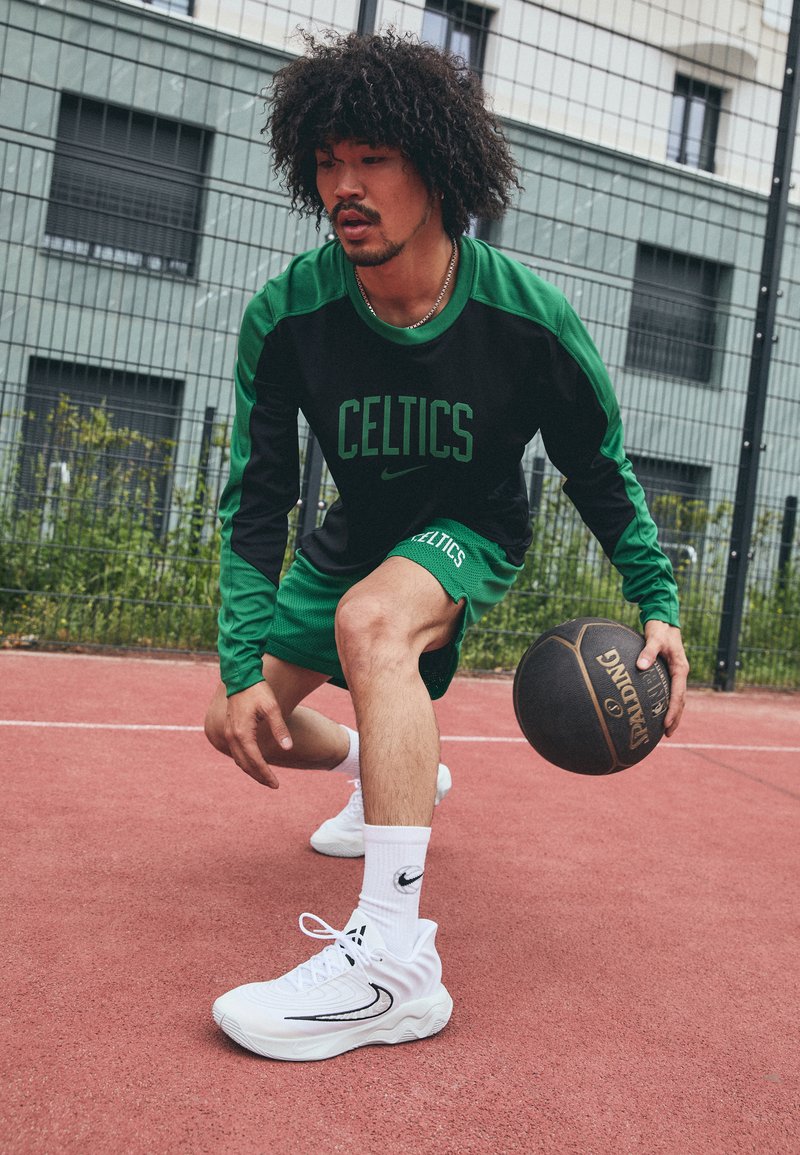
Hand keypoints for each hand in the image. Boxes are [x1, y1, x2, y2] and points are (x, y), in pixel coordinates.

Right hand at [224, 681, 292, 787]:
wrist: (241, 677)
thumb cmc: (258, 691)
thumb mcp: (272, 708)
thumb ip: (279, 728)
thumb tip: (288, 748)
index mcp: (242, 733)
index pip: (255, 760)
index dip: (266, 774)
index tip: (276, 784)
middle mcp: (232, 736)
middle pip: (245, 764)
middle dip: (259, 776)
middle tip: (273, 785)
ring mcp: (228, 733)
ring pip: (238, 760)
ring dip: (251, 771)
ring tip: (265, 778)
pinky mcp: (228, 730)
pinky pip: (235, 752)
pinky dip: (245, 761)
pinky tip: (254, 763)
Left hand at [637, 620, 688, 736]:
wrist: (664, 619)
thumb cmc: (659, 629)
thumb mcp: (653, 639)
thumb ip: (647, 652)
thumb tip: (640, 666)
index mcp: (680, 668)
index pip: (678, 694)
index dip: (673, 711)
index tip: (666, 724)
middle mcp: (681, 672)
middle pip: (681, 700)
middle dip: (676, 718)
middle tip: (668, 734)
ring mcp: (677, 672)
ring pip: (679, 697)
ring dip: (674, 713)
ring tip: (667, 729)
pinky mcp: (671, 671)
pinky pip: (672, 691)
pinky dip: (669, 703)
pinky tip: (659, 710)